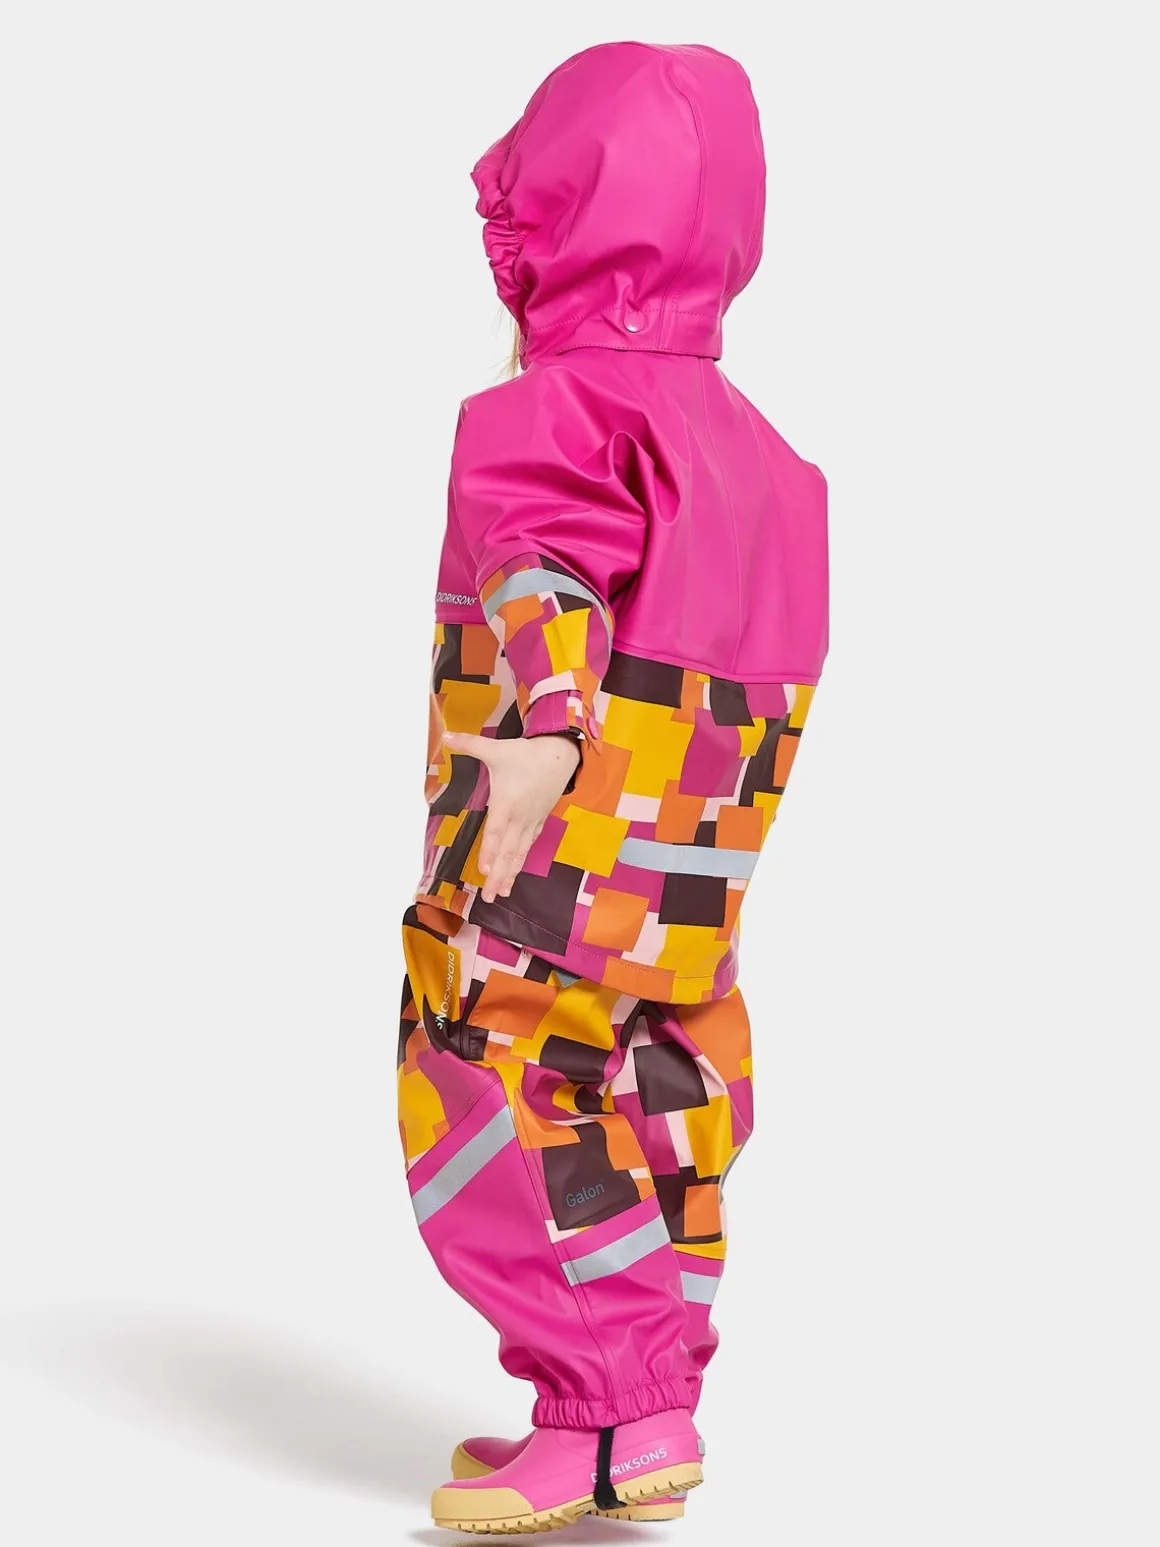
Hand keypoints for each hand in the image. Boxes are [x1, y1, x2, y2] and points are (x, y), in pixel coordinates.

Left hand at [442, 731, 580, 902]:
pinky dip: (521, 861)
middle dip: (499, 876)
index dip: (490, 853)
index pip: (496, 833)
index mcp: (507, 803)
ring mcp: (531, 821)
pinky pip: (529, 845)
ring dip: (510, 874)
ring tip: (502, 893)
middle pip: (508, 852)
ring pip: (520, 853)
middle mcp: (519, 817)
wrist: (561, 755)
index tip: (484, 872)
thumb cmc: (526, 754)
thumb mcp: (496, 748)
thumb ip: (469, 744)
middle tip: (490, 897)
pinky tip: (515, 872)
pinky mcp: (538, 820)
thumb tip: (445, 735)